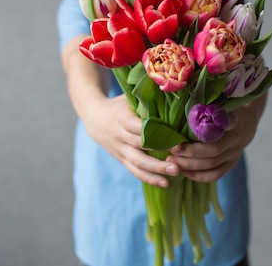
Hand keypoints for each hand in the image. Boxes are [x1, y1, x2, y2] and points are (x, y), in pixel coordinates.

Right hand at [62, 35, 179, 187]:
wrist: (92, 115)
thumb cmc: (120, 102)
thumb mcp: (130, 95)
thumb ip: (148, 96)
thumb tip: (174, 87)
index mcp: (122, 116)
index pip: (138, 127)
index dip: (156, 135)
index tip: (176, 139)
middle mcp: (119, 134)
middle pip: (139, 147)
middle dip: (159, 156)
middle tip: (179, 163)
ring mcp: (119, 148)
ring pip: (137, 163)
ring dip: (156, 171)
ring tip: (175, 174)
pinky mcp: (120, 158)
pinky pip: (134, 170)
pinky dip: (149, 178)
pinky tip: (165, 184)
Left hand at [166, 94, 266, 181]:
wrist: (247, 122)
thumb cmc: (226, 108)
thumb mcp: (222, 100)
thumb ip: (208, 101)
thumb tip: (181, 91)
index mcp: (235, 118)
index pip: (227, 121)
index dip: (212, 125)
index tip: (191, 124)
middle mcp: (236, 137)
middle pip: (214, 149)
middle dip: (190, 151)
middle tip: (171, 149)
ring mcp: (235, 152)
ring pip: (212, 163)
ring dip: (190, 164)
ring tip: (171, 162)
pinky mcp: (232, 163)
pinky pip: (215, 174)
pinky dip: (198, 175)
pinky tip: (184, 172)